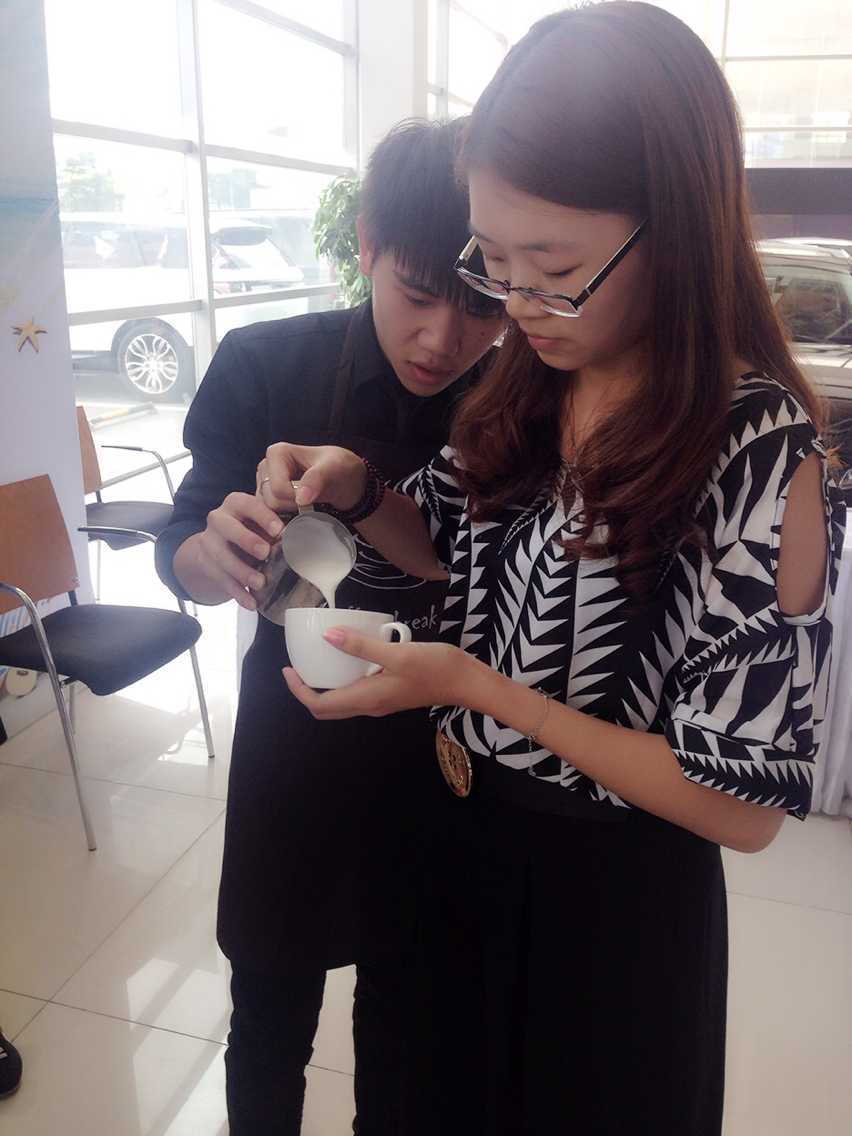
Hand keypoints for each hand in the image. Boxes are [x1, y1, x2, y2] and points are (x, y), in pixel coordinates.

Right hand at [190, 492, 283, 609]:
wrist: (218, 545)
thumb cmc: (250, 530)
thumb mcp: (261, 524)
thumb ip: (274, 529)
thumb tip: (297, 542)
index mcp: (236, 504)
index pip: (248, 504)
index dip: (263, 516)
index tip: (279, 530)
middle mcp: (218, 519)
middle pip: (228, 528)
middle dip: (247, 540)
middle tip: (265, 553)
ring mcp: (209, 542)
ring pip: (223, 557)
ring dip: (243, 572)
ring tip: (261, 583)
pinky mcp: (206, 564)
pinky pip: (221, 579)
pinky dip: (238, 593)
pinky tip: (252, 603)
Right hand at [256, 442, 366, 514]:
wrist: (348, 483)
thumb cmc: (341, 470)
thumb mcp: (336, 469)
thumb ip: (318, 479)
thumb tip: (301, 498)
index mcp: (277, 453)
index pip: (278, 489)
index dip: (296, 499)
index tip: (314, 497)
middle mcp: (266, 467)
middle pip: (271, 502)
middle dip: (293, 508)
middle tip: (313, 503)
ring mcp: (264, 484)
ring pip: (268, 512)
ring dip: (288, 517)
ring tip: (307, 509)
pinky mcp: (267, 499)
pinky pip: (267, 518)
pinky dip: (284, 522)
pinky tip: (298, 517)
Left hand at [282, 629, 483, 719]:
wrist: (466, 681)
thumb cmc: (434, 668)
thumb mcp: (396, 653)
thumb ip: (361, 646)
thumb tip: (327, 636)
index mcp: (366, 699)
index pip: (320, 705)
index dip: (299, 690)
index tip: (289, 669)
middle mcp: (370, 705)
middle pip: (328, 707)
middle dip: (308, 689)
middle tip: (299, 665)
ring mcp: (381, 701)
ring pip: (342, 700)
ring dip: (326, 684)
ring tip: (320, 658)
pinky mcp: (390, 693)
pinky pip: (358, 691)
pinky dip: (345, 678)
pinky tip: (352, 655)